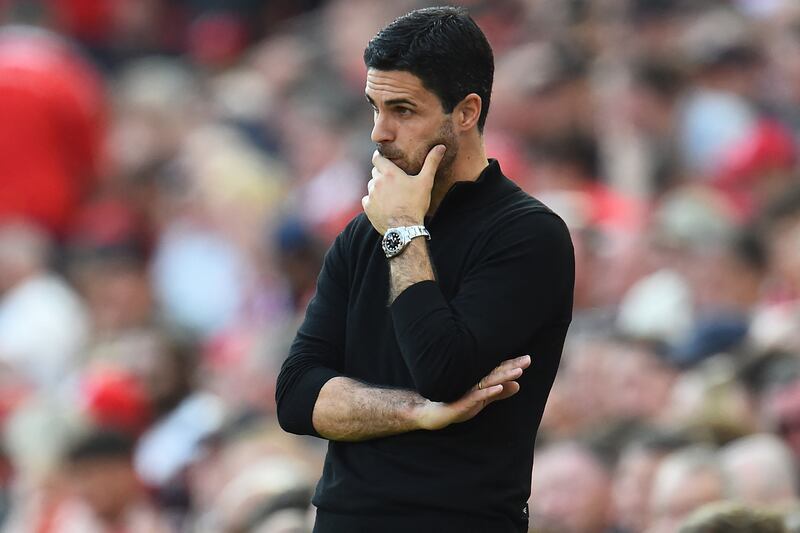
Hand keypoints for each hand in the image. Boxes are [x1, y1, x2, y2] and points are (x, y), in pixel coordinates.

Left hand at [362, 145, 445, 234]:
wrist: (405, 229)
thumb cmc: (416, 204)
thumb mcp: (426, 182)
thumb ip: (431, 163)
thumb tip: (440, 147)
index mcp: (389, 173)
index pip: (377, 158)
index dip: (380, 158)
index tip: (384, 160)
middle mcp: (377, 182)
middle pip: (375, 172)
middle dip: (382, 174)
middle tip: (393, 182)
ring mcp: (371, 195)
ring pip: (371, 186)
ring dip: (378, 188)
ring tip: (390, 196)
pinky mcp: (367, 207)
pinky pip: (367, 199)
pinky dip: (374, 201)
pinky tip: (384, 206)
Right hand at [414, 355, 530, 430]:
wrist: (431, 414)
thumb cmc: (456, 404)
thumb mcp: (481, 401)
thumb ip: (498, 394)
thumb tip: (518, 385)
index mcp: (479, 382)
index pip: (498, 372)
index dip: (512, 365)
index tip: (528, 359)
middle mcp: (474, 383)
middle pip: (495, 373)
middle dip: (512, 366)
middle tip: (528, 360)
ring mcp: (467, 391)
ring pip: (488, 382)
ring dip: (503, 376)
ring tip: (518, 371)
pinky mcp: (461, 402)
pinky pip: (476, 396)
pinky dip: (488, 392)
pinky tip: (499, 388)